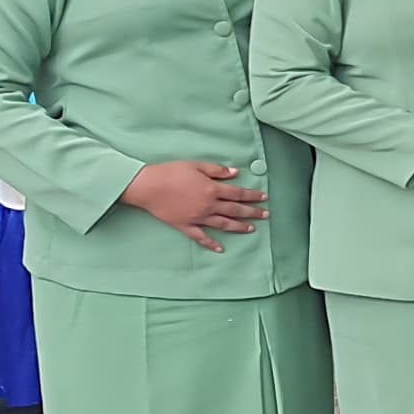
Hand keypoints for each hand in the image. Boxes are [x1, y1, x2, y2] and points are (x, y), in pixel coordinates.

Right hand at [121, 160, 264, 250]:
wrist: (147, 186)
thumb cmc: (170, 172)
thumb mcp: (196, 166)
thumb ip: (217, 170)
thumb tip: (236, 173)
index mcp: (212, 189)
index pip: (238, 194)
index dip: (253, 196)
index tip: (264, 198)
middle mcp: (208, 205)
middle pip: (235, 210)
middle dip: (252, 212)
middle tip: (266, 215)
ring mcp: (197, 217)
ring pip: (223, 224)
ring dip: (239, 227)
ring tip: (251, 229)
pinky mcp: (185, 226)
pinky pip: (201, 237)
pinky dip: (211, 243)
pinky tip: (221, 248)